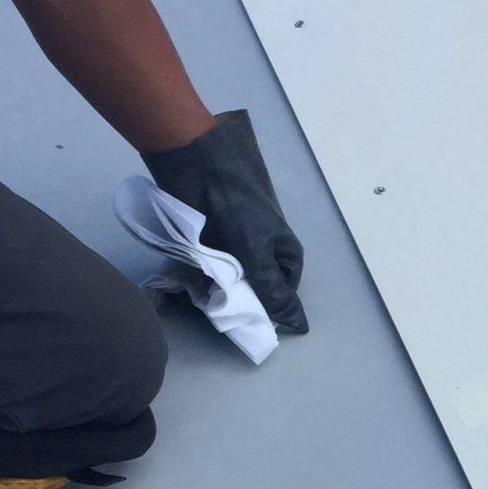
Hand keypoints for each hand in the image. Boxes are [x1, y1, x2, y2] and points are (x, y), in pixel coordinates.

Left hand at [142, 111, 308, 335]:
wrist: (195, 163)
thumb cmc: (234, 204)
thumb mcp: (256, 249)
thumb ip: (272, 288)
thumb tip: (300, 325)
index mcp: (283, 253)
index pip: (280, 296)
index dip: (264, 308)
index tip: (242, 317)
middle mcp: (261, 251)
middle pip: (253, 288)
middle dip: (236, 297)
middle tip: (217, 303)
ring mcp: (234, 245)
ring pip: (228, 279)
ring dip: (214, 286)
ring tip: (199, 288)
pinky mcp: (208, 239)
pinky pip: (206, 266)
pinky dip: (197, 272)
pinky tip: (187, 275)